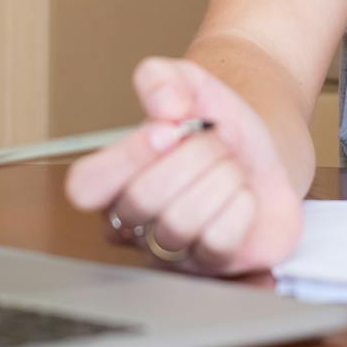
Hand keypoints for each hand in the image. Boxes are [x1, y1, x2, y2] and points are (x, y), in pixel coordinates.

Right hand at [62, 57, 302, 276]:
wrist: (261, 150)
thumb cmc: (211, 123)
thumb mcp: (184, 83)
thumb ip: (161, 79)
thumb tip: (164, 106)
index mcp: (111, 180)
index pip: (85, 186)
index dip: (126, 157)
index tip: (168, 129)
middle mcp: (131, 223)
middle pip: (142, 198)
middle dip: (194, 155)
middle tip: (218, 136)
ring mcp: (168, 251)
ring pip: (181, 222)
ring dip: (221, 176)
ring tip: (231, 162)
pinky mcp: (209, 267)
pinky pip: (217, 242)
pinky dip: (240, 206)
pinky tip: (243, 194)